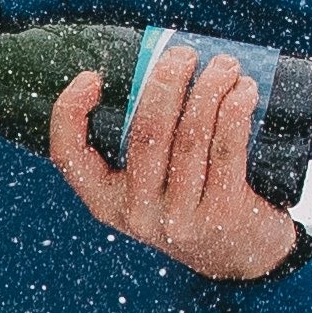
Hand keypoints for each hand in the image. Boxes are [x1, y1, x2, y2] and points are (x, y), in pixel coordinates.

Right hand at [51, 51, 308, 281]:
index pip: (68, 155)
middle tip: (182, 54)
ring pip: (190, 136)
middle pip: (144, 133)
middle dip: (165, 81)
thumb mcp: (153, 185)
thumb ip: (144, 141)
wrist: (242, 257)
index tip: (91, 77)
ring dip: (209, 89)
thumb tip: (153, 67)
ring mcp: (179, 218)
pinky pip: (226, 151)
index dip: (70, 113)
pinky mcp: (221, 214)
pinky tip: (243, 91)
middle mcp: (137, 213)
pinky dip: (235, 112)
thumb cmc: (193, 202)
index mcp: (106, 201)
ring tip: (224, 65)